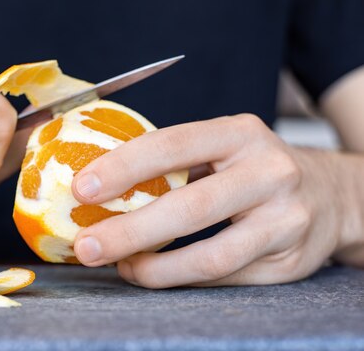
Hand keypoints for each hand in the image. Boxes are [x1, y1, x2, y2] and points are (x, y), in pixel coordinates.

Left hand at [71, 114, 348, 287]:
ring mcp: (284, 219)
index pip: (173, 144)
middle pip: (189, 207)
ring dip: (154, 268)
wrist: (332, 195)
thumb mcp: (223, 148)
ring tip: (121, 267)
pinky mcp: (288, 260)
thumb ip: (174, 163)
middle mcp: (269, 172)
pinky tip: (155, 273)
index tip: (82, 188)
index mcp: (240, 134)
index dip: (123, 167)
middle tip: (87, 245)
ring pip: (209, 256)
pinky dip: (180, 278)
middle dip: (129, 231)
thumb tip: (99, 189)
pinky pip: (222, 278)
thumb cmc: (255, 169)